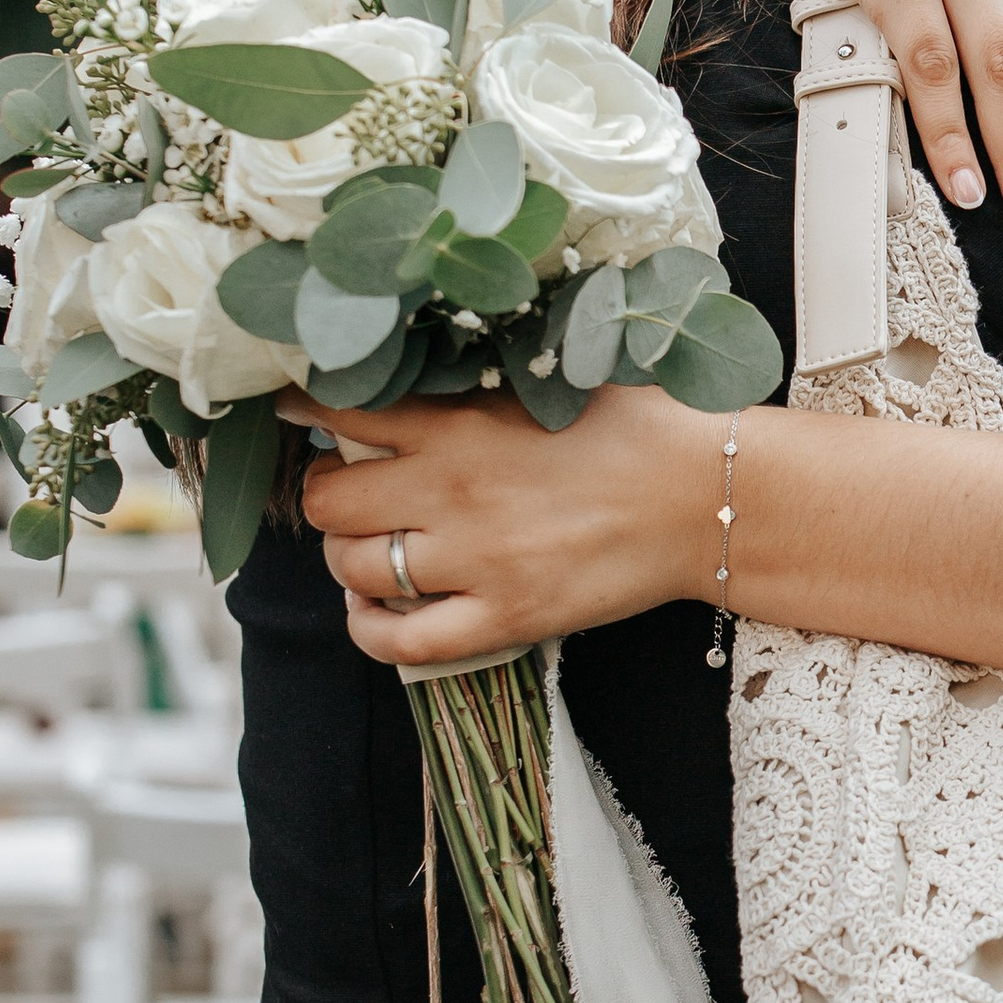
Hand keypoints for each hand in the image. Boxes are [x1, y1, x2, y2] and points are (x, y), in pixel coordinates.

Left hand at [295, 384, 716, 668]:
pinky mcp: (505, 617)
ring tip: (370, 550)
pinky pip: (400, 641)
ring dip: (349, 560)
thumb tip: (414, 362)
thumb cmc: (638, 427)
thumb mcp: (548, 377)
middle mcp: (452, 490)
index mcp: (459, 420)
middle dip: (327, 497)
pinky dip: (369, 630)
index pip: (341, 411)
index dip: (306, 411)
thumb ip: (474, 377)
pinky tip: (373, 611)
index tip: (297, 410)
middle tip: (350, 492)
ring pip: (356, 569)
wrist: (706, 496)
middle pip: (330, 503)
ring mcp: (475, 560)